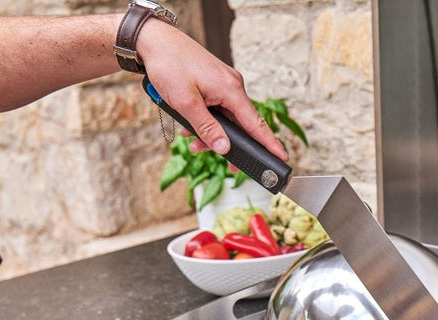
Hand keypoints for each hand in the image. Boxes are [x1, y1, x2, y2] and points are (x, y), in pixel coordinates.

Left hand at [136, 20, 287, 160]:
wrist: (155, 40)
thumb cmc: (169, 65)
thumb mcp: (186, 103)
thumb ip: (207, 128)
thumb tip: (224, 148)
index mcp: (231, 89)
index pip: (256, 124)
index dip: (269, 144)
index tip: (282, 158)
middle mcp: (232, 86)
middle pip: (240, 125)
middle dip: (227, 143)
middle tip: (222, 162)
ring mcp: (224, 84)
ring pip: (226, 118)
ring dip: (210, 132)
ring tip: (191, 140)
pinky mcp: (215, 83)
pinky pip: (217, 108)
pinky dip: (206, 120)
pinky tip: (189, 125)